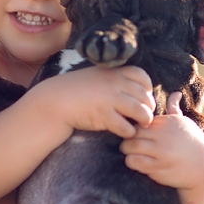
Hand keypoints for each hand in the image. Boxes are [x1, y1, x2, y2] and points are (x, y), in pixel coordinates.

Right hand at [34, 65, 154, 138]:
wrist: (56, 101)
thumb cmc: (76, 90)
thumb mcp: (96, 76)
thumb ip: (113, 78)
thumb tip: (135, 87)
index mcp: (112, 71)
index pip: (142, 76)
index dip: (147, 88)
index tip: (143, 97)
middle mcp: (113, 83)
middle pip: (144, 96)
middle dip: (148, 107)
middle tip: (145, 114)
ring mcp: (109, 100)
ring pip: (141, 112)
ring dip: (144, 120)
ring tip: (141, 124)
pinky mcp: (104, 116)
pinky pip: (127, 127)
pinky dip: (129, 132)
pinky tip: (125, 132)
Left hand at [119, 92, 203, 189]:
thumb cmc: (192, 142)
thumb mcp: (184, 123)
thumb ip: (174, 108)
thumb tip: (176, 92)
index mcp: (166, 123)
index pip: (138, 119)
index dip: (133, 126)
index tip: (135, 132)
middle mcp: (163, 136)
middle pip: (131, 133)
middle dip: (127, 139)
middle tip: (128, 143)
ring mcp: (161, 152)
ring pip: (129, 147)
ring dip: (127, 151)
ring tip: (131, 152)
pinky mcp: (159, 168)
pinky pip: (135, 162)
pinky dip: (131, 162)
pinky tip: (137, 162)